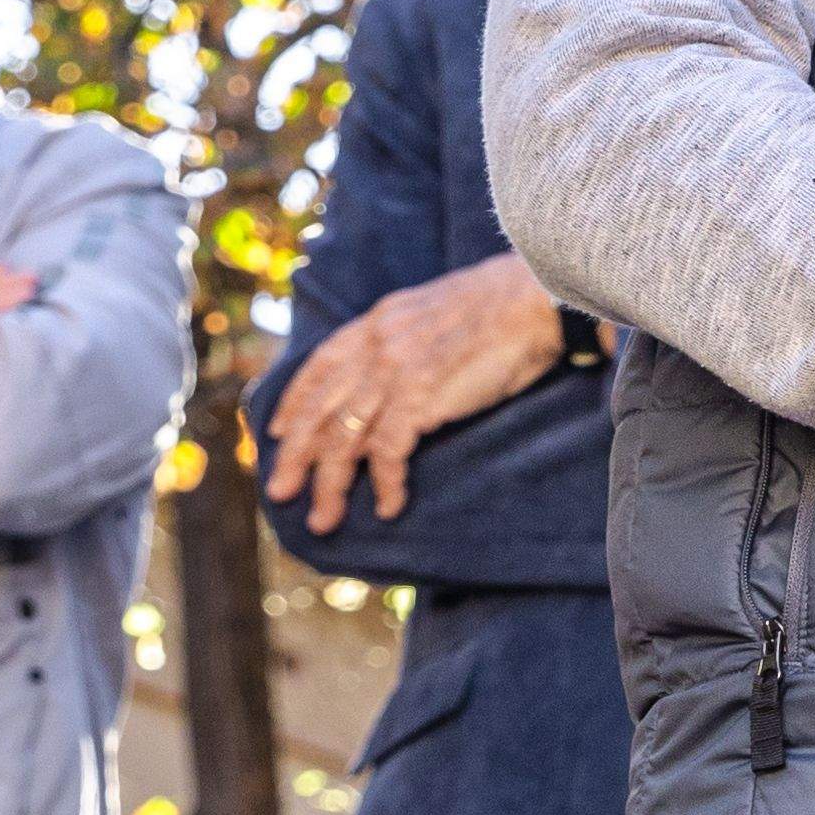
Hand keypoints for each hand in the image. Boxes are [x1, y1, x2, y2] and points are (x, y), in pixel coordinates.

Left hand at [263, 250, 570, 534]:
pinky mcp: (422, 395)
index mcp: (377, 323)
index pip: (318, 366)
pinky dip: (386, 483)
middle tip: (279, 492)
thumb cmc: (499, 306)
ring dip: (331, 485)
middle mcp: (376, 346)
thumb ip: (401, 338)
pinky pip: (389, 450)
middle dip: (294, 457)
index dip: (294, 404)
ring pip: (344, 438)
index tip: (278, 433)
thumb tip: (390, 373)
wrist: (535, 296)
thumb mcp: (432, 311)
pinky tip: (388, 505)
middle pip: (321, 411)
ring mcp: (395, 371)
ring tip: (324, 519)